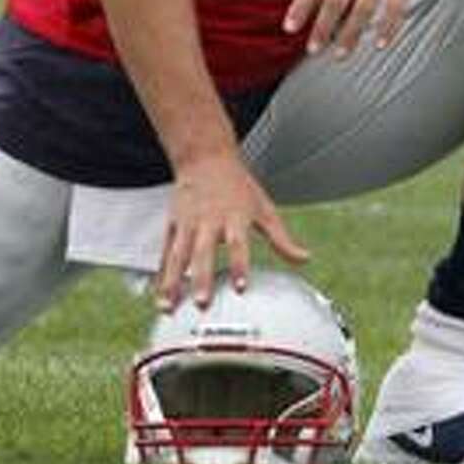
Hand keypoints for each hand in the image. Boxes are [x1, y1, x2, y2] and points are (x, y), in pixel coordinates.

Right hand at [155, 150, 308, 310]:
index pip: (238, 243)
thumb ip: (282, 239)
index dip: (240, 265)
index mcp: (234, 217)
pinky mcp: (173, 223)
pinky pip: (165, 251)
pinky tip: (159, 292)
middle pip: (203, 252)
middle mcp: (209, 220)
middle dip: (201, 278)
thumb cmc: (238, 186)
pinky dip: (161, 272)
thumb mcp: (264, 209)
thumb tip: (304, 259)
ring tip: (168, 306)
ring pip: (178, 255)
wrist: (205, 157)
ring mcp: (188, 223)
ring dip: (172, 282)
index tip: (240, 287)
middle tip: (201, 302)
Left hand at [284, 0, 446, 57]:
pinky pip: (396, 6)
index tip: (289, 28)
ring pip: (363, 7)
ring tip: (341, 54)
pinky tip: (381, 45)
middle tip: (313, 49)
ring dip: (350, 35)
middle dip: (322, 27)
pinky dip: (388, 28)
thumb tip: (316, 5)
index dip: (300, 7)